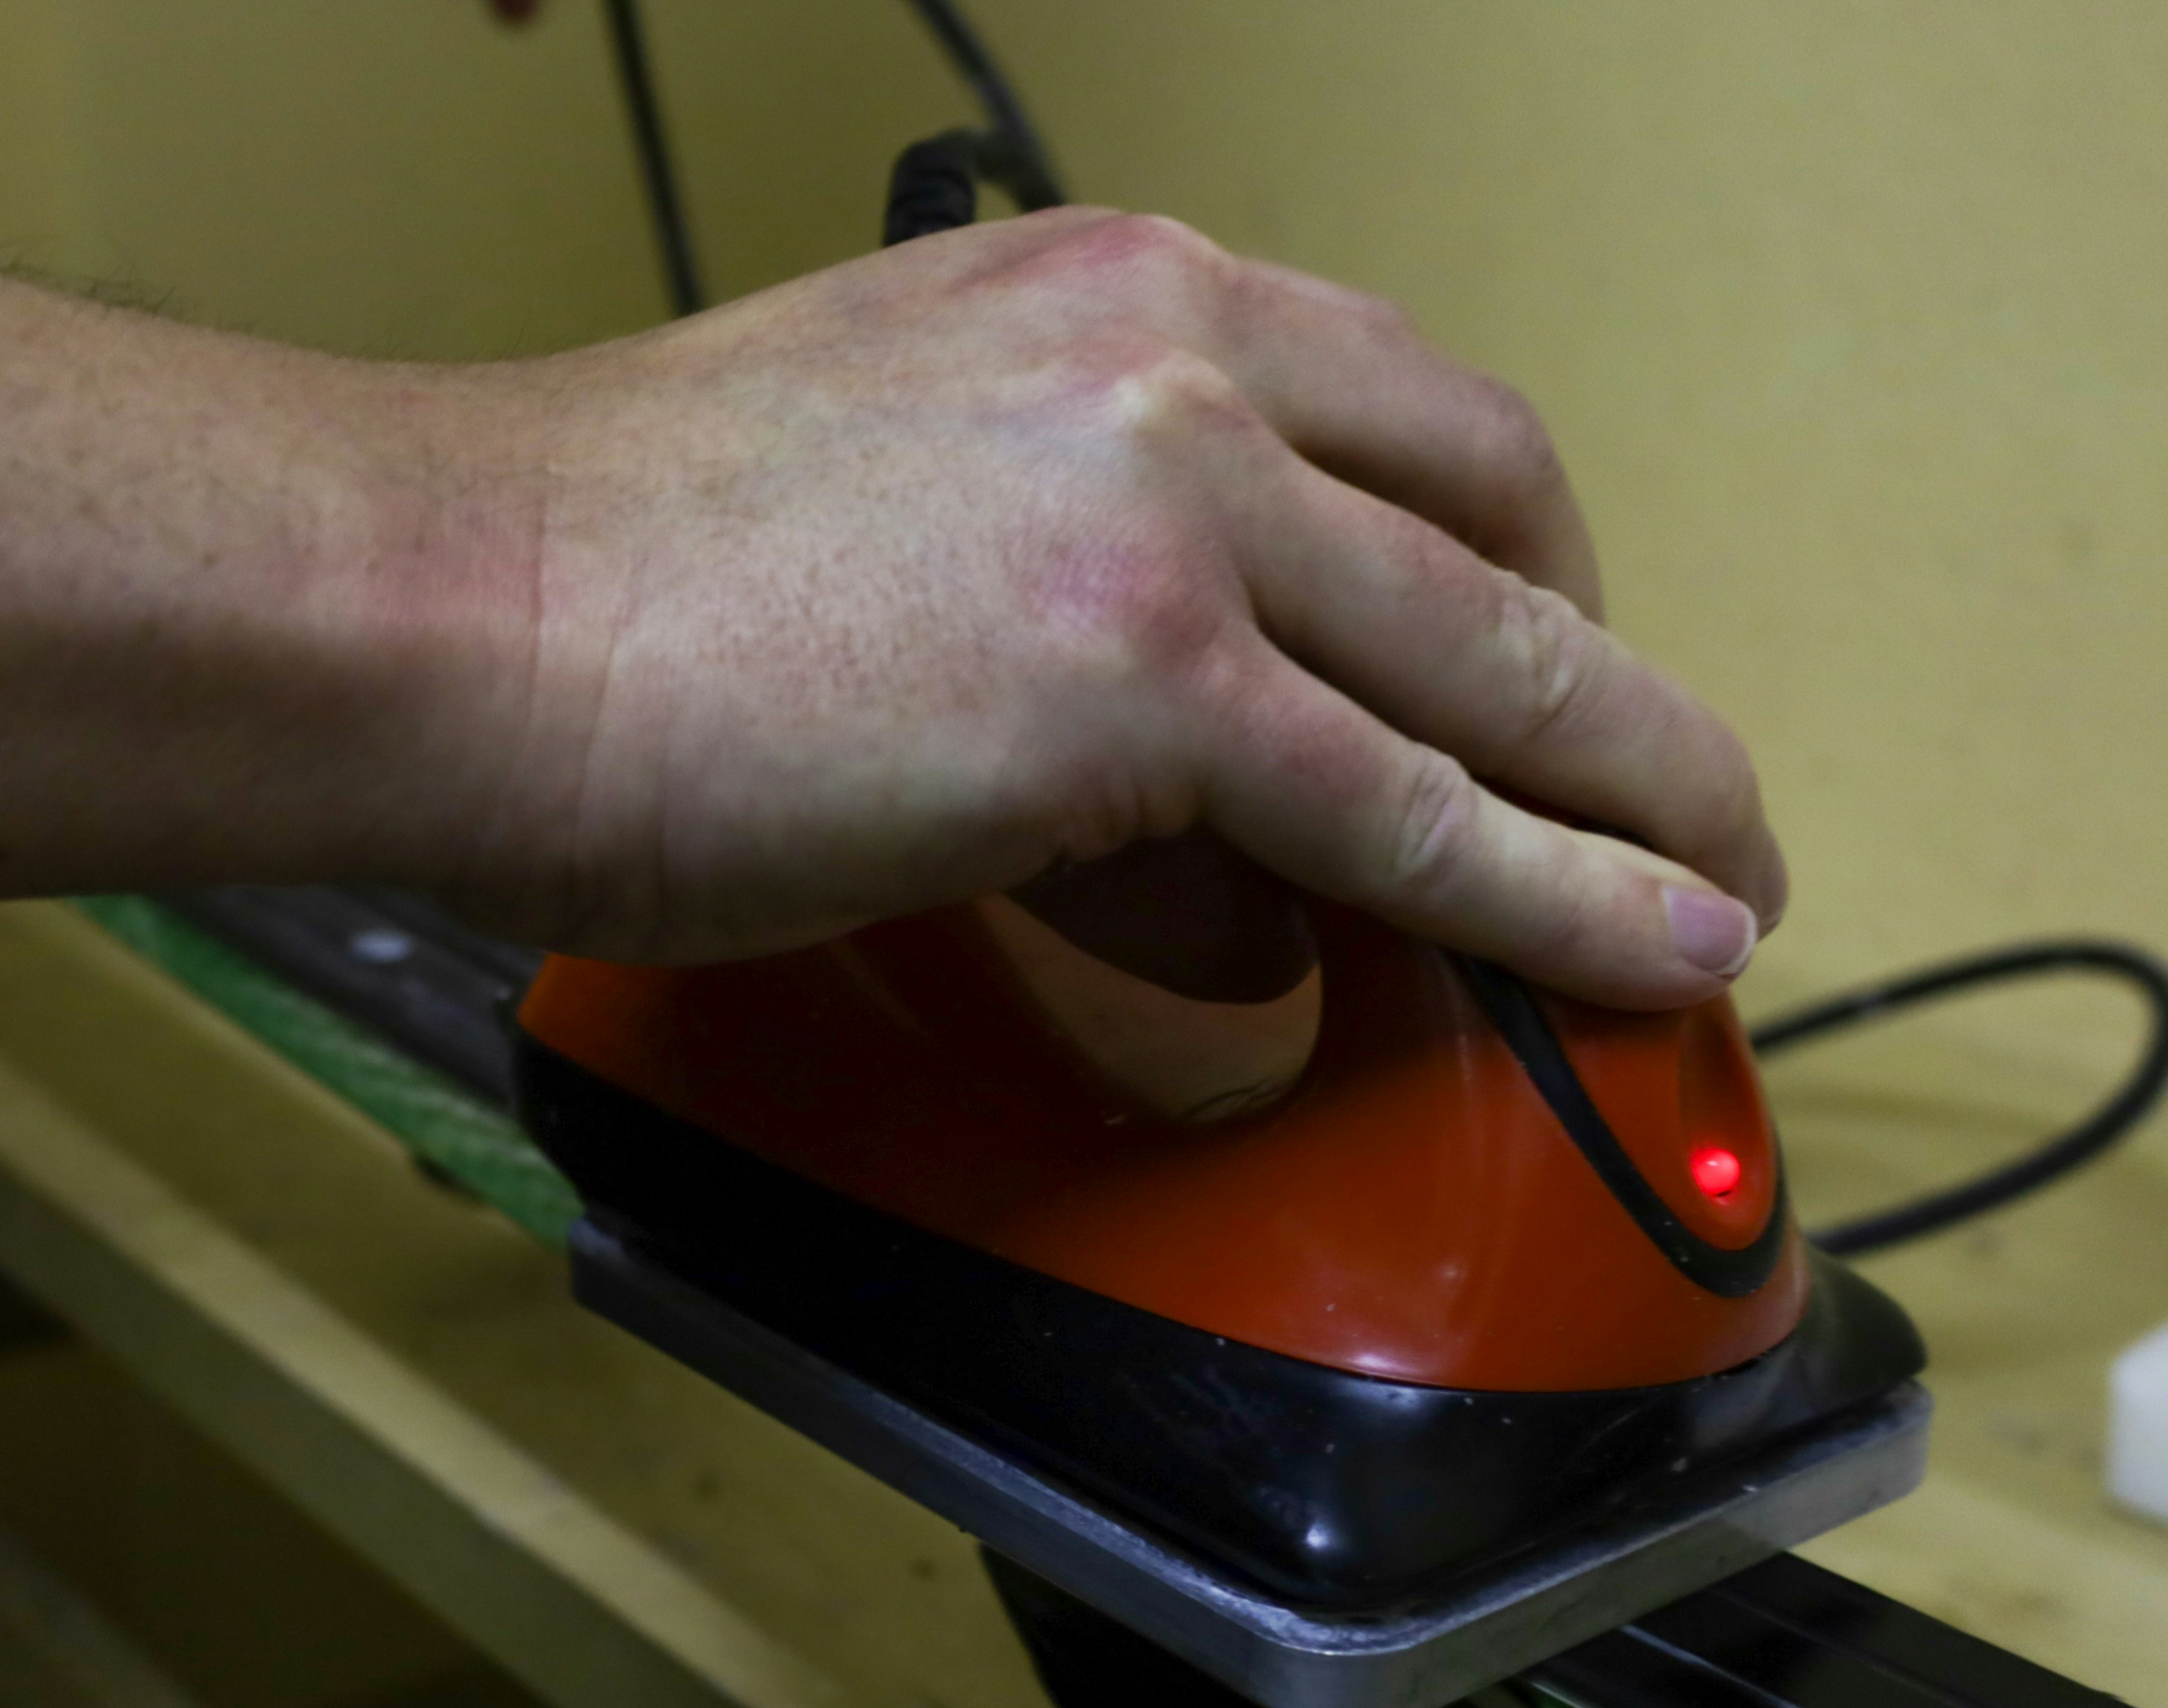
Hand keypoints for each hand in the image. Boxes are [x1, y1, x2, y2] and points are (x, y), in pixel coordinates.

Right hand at [410, 209, 1779, 1009]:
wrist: (453, 610)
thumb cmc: (606, 579)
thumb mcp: (891, 520)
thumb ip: (1080, 644)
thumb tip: (1231, 883)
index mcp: (1108, 290)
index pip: (1398, 405)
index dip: (1512, 551)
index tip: (1542, 655)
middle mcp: (1174, 353)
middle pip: (1499, 512)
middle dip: (1602, 674)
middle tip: (1653, 794)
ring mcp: (1175, 505)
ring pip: (1496, 667)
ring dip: (1639, 801)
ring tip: (1714, 909)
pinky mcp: (1148, 682)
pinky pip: (1419, 817)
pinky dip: (1566, 901)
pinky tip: (1654, 957)